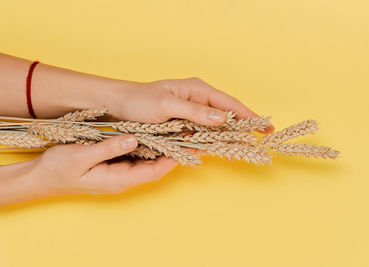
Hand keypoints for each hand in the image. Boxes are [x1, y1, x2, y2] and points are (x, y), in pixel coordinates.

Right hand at [0, 134, 178, 205]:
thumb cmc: (58, 169)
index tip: (186, 145)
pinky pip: (135, 157)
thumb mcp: (81, 156)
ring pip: (146, 161)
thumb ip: (108, 148)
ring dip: (161, 148)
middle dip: (172, 153)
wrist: (40, 177)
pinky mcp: (113, 166)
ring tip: (177, 133)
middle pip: (154, 166)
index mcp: (118, 180)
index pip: (153, 171)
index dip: (172, 159)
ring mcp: (118, 173)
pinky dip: (146, 146)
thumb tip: (133, 139)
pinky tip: (153, 134)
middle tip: (188, 135)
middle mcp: (122, 179)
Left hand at [101, 77, 273, 132]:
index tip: (265, 128)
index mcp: (197, 90)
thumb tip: (221, 119)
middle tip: (257, 143)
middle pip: (226, 116)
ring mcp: (191, 113)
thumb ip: (193, 111)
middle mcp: (197, 100)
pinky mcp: (183, 125)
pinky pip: (201, 135)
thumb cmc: (139, 101)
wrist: (118, 106)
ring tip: (239, 149)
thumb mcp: (166, 104)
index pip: (229, 103)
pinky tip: (215, 150)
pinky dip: (208, 142)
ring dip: (226, 137)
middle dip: (241, 128)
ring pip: (215, 127)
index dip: (248, 115)